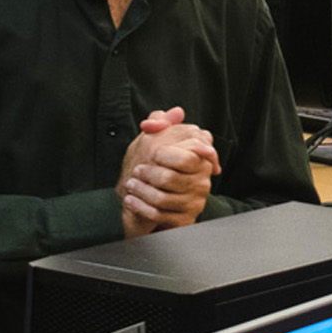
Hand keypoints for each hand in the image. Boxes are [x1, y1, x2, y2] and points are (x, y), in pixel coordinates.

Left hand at [117, 107, 219, 237]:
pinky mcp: (184, 220)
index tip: (154, 154)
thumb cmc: (155, 168)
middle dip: (149, 174)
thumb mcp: (155, 141)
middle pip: (172, 179)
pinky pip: (159, 215)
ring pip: (163, 198)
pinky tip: (130, 200)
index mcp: (199, 162)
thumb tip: (175, 112)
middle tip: (137, 170)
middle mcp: (201, 183)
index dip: (168, 155)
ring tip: (130, 185)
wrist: (151, 200)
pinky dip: (140, 207)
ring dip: (141, 191)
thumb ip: (162, 124)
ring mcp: (194, 203)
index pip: (189, 158)